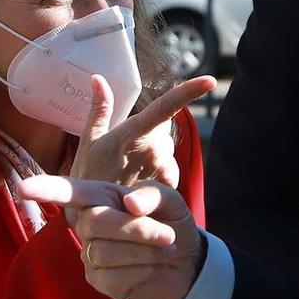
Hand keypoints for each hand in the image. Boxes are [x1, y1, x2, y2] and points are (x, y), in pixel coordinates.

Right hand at [15, 175, 203, 298]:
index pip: (69, 192)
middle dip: (136, 229)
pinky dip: (144, 270)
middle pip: (95, 222)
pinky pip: (115, 276)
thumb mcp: (170, 201)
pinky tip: (154, 267)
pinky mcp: (100, 282)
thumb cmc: (172, 224)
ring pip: (106, 251)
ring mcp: (91, 256)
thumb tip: (129, 203)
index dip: (46, 189)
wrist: (188, 263)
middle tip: (168, 234)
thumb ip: (152, 193)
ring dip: (145, 251)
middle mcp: (90, 225)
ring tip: (167, 249)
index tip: (22, 188)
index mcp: (101, 197)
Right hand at [69, 73, 214, 191]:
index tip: (210, 81)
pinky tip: (139, 184)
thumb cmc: (88, 178)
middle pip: (164, 130)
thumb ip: (99, 109)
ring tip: (130, 173)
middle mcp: (151, 149)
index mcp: (132, 133)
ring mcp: (161, 168)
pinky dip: (158, 174)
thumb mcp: (88, 142)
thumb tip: (98, 78)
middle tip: (126, 155)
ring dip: (155, 156)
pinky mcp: (167, 186)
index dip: (189, 92)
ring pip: (168, 151)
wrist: (94, 220)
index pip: (165, 107)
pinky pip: (169, 170)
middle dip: (151, 137)